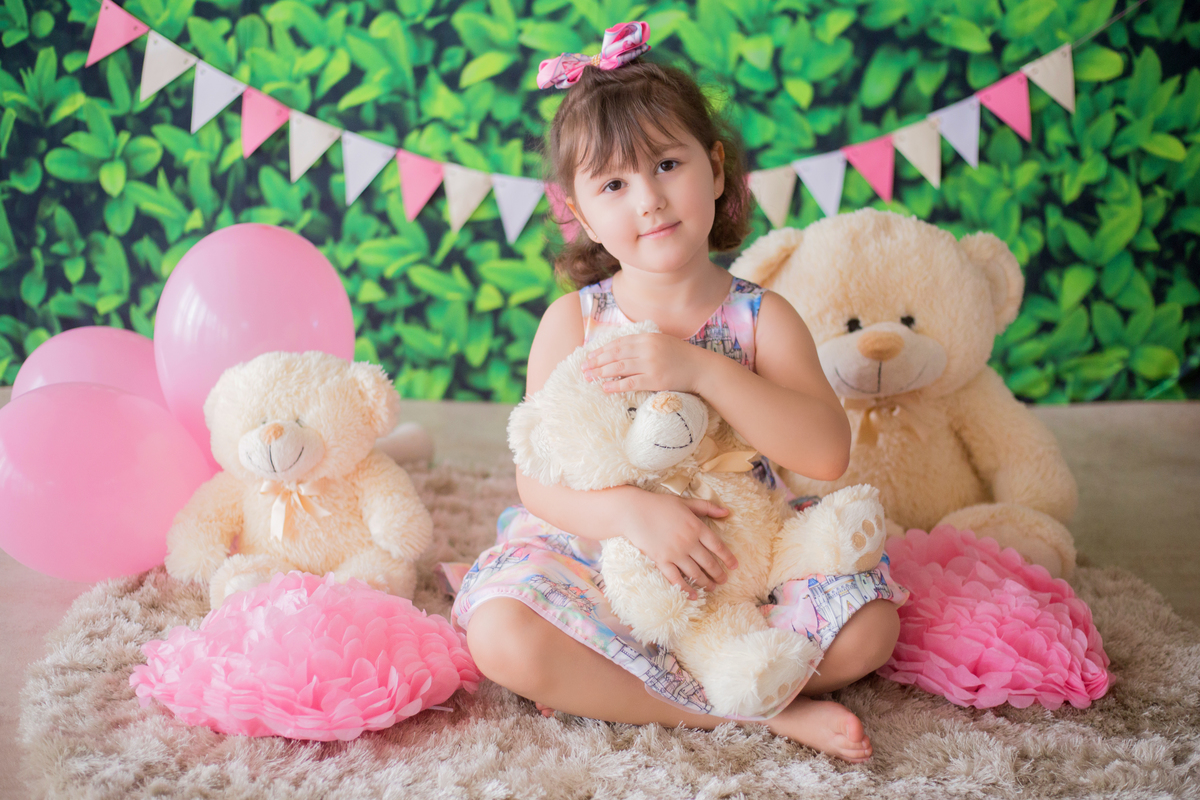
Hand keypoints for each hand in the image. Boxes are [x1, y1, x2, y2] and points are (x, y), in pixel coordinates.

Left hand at [582, 332, 709, 393]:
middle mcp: (647, 348)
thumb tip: (621, 350)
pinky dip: (615, 386)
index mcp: (647, 337)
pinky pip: (630, 383)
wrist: (701, 368)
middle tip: (583, 368)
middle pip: (615, 354)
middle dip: (596, 361)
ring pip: (619, 368)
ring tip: (589, 378)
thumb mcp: (662, 342)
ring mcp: (650, 364)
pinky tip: (605, 388)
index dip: (601, 350)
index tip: (589, 356)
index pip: (618, 343)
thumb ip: (643, 343)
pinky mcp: (654, 380)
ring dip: (601, 373)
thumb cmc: (681, 356)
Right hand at [614, 489, 737, 598]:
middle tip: (723, 580)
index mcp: (696, 527)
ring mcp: (675, 553)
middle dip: (718, 573)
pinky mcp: (662, 561)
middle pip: (709, 562)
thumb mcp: (685, 503)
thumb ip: (707, 507)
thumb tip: (727, 512)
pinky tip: (694, 595)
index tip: (734, 566)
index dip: (728, 558)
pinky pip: (676, 578)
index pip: (717, 546)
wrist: (633, 511)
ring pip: (696, 572)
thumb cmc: (659, 504)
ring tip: (712, 587)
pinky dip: (686, 589)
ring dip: (706, 582)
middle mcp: (688, 542)